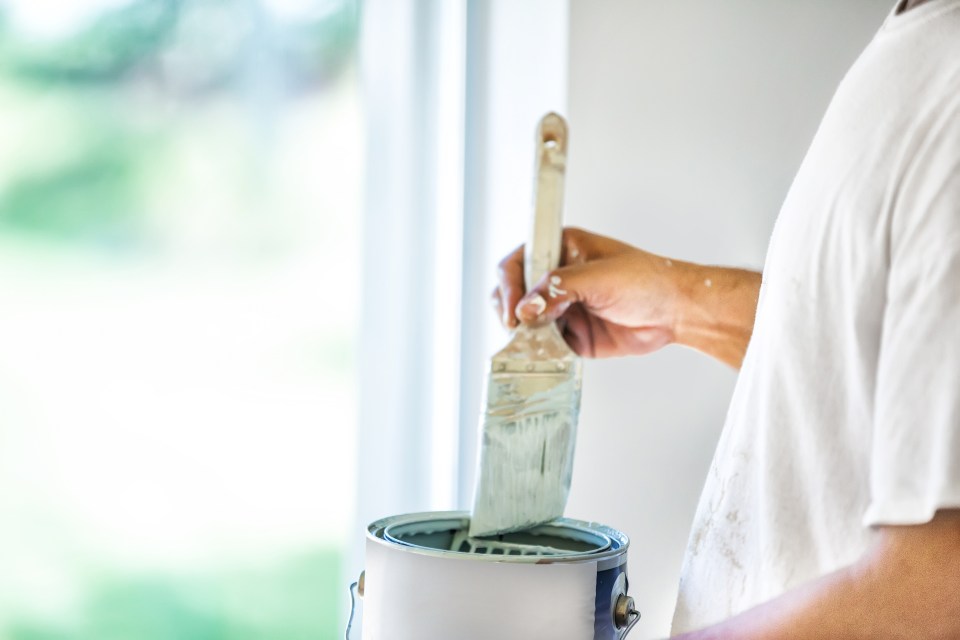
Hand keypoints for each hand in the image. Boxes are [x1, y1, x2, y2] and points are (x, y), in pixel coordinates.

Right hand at [492, 227, 680, 358]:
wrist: (676, 313)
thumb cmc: (647, 281)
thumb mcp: (600, 277)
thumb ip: (559, 289)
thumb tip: (526, 308)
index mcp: (561, 250)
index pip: (519, 262)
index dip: (509, 284)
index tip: (512, 307)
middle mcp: (557, 279)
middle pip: (514, 293)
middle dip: (510, 309)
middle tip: (517, 326)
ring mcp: (562, 308)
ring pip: (524, 321)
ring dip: (523, 333)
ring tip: (531, 341)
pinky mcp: (571, 335)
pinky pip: (544, 344)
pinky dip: (539, 351)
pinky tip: (544, 354)